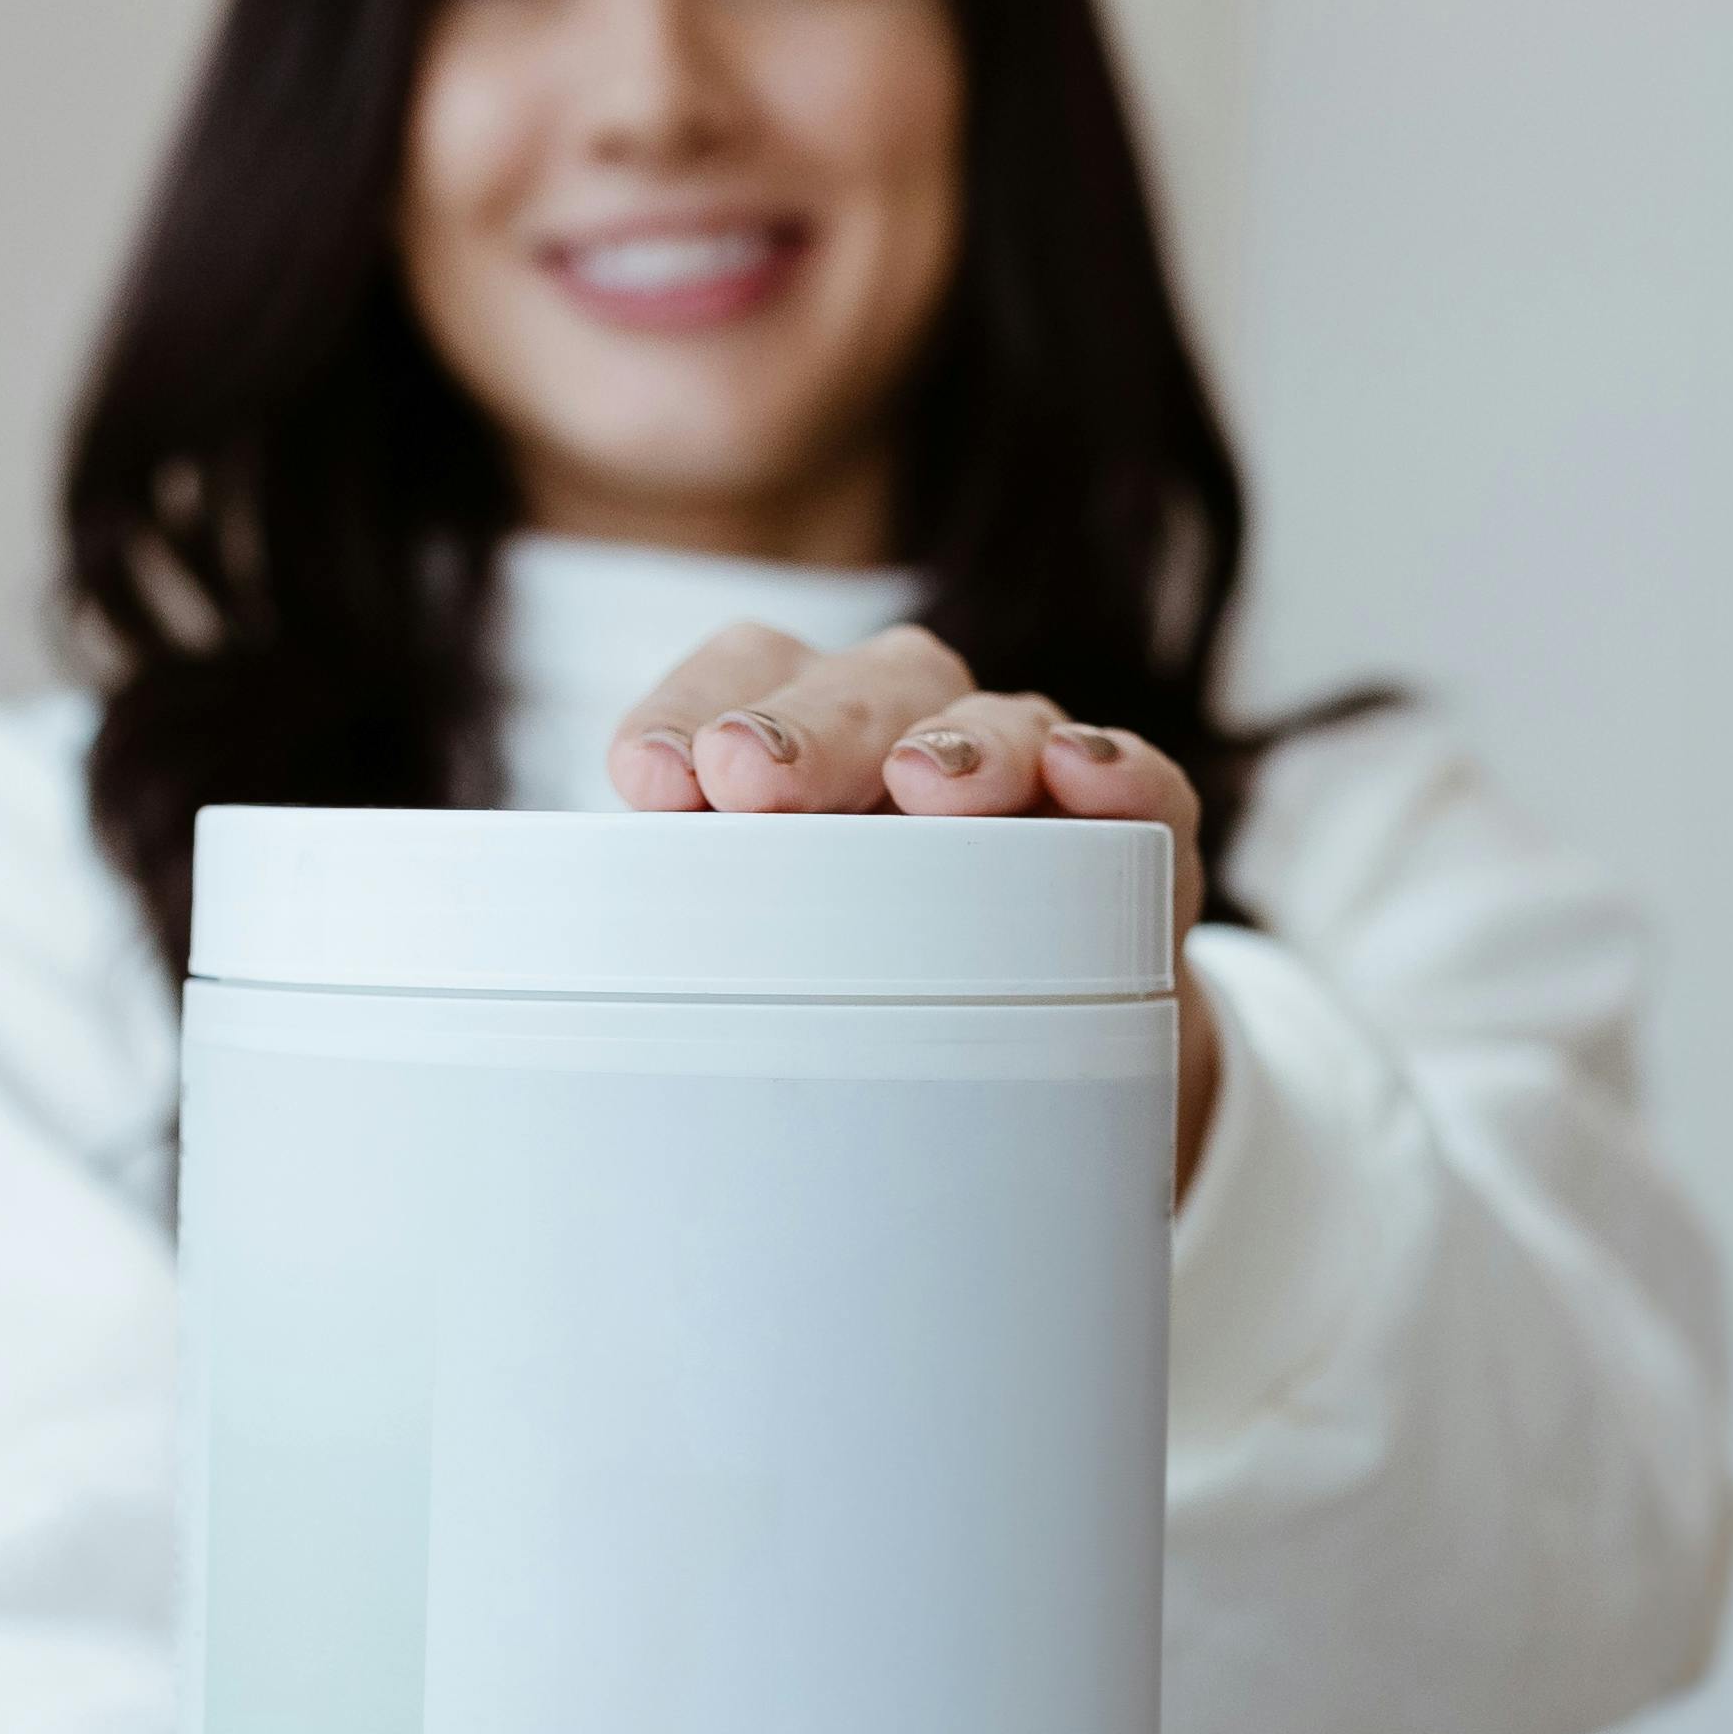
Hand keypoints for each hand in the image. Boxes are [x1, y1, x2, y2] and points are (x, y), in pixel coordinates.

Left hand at [602, 621, 1220, 1191]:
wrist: (1034, 1057)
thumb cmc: (856, 993)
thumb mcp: (764, 972)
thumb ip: (694, 957)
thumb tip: (589, 1016)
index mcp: (800, 740)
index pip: (741, 676)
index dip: (691, 710)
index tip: (650, 780)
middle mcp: (908, 731)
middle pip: (860, 688)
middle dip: (809, 729)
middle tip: (754, 779)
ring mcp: (1025, 774)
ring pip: (997, 720)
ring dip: (962, 743)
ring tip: (923, 786)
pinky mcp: (1137, 834)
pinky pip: (1143, 789)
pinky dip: (1118, 774)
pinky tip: (1084, 778)